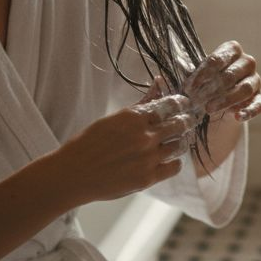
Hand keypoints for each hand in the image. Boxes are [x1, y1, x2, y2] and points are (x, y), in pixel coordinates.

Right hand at [49, 91, 197, 204]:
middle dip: (185, 121)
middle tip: (186, 121)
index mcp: (133, 117)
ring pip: (179, 145)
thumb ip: (140, 104)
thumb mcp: (113, 119)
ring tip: (175, 141)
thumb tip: (159, 83)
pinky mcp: (148, 178)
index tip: (183, 104)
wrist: (74, 173)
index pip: (170, 105)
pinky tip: (168, 160)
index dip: (180, 104)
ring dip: (180, 141)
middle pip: (180, 124)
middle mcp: (144, 136)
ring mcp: (148, 158)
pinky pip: (174, 167)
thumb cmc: (89, 143)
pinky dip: (175, 162)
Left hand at [180, 41, 260, 122]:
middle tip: (196, 100)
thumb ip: (188, 70)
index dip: (202, 74)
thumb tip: (171, 68)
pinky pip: (258, 105)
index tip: (188, 87)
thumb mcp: (197, 74)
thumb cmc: (206, 81)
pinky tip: (237, 117)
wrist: (220, 100)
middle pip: (231, 74)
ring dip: (225, 100)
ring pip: (245, 89)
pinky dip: (248, 111)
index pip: (217, 59)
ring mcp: (255, 81)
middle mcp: (247, 63)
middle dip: (211, 89)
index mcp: (232, 50)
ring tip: (208, 109)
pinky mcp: (259, 99)